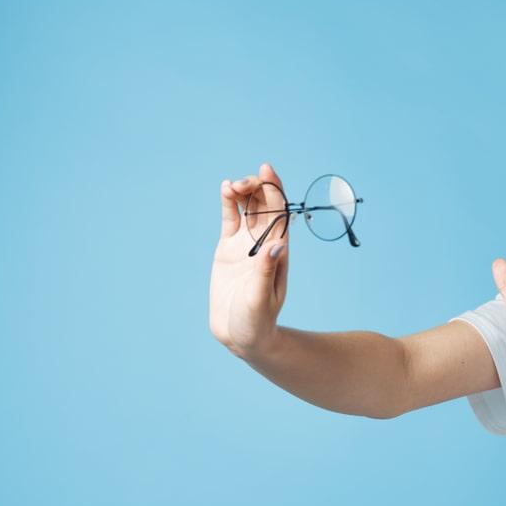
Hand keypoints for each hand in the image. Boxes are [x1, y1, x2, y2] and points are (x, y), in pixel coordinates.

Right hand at [209, 163, 289, 357]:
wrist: (242, 335)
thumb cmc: (257, 321)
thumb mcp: (261, 298)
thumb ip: (266, 272)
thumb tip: (279, 244)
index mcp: (279, 251)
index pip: (280, 213)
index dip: (275, 190)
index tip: (266, 170)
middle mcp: (265, 243)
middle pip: (264, 205)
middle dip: (256, 188)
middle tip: (242, 184)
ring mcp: (246, 245)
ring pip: (248, 208)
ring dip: (242, 192)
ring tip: (230, 187)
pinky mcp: (228, 249)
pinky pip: (231, 220)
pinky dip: (229, 203)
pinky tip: (225, 188)